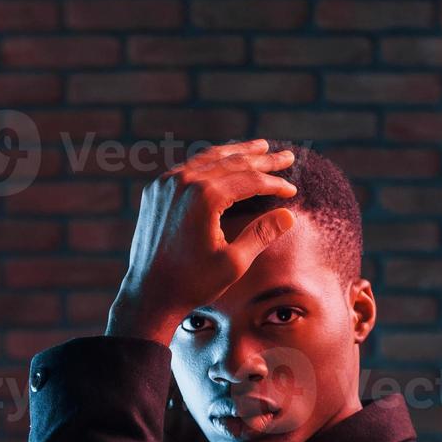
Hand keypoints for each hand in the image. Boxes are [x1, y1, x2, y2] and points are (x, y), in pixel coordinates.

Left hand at [106, 138, 297, 344]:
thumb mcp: (234, 263)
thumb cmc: (192, 284)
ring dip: (237, 153)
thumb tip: (289, 215)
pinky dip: (212, 163)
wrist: (148, 294)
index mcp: (204, 197)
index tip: (292, 190)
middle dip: (263, 160)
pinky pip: (189, 168)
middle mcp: (183, 182)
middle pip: (232, 163)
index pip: (249, 181)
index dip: (274, 184)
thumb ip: (261, 234)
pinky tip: (225, 163)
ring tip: (261, 148)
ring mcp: (165, 184)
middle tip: (287, 157)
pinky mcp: (155, 191)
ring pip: (209, 159)